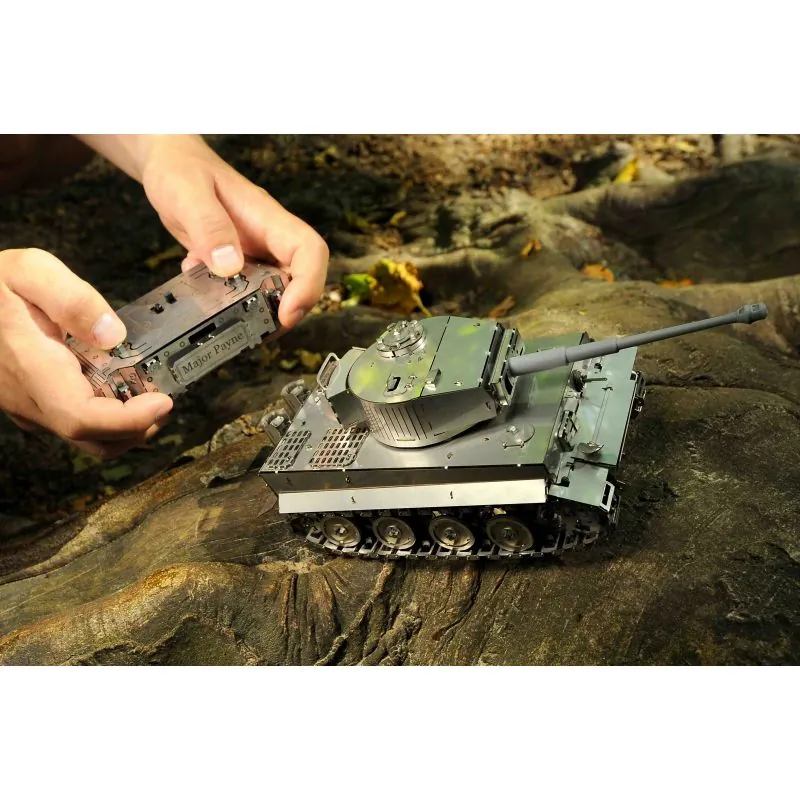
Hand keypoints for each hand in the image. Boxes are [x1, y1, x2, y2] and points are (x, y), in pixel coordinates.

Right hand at [0, 248, 172, 457]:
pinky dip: (108, 418)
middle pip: (92, 440)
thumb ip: (73, 299)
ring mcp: (30, 406)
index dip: (129, 420)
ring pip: (85, 438)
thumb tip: (113, 335)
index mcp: (32, 369)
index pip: (82, 419)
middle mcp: (30, 399)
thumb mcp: (30, 271)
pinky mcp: (32, 403)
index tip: (164, 400)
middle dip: (138, 429)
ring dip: (126, 428)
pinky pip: (74, 423)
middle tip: (167, 400)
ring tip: (152, 396)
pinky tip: (123, 388)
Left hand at [79, 135, 328, 329]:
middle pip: (300, 279)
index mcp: (268, 218)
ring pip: (277, 291)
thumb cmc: (180, 169)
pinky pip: (248, 291)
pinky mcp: (240, 264)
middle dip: (286, 310)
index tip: (286, 312)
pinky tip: (204, 292)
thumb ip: (209, 226)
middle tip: (258, 331)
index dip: (308, 285)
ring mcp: (256, 253)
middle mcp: (269, 239)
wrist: (168, 164)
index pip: (309, 251)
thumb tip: (230, 267)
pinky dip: (231, 302)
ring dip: (258, 311)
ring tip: (227, 318)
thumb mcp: (186, 192)